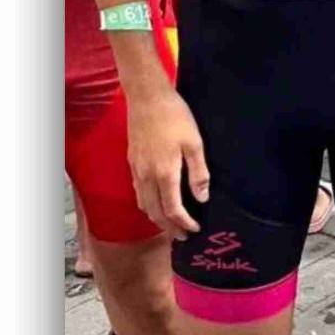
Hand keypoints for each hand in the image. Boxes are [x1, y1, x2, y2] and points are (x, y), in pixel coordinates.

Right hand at [126, 87, 208, 239]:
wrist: (147, 98)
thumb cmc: (176, 118)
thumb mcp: (195, 143)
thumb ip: (198, 173)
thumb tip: (201, 198)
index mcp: (164, 174)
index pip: (173, 210)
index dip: (184, 223)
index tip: (195, 229)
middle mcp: (146, 177)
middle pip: (155, 213)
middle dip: (170, 228)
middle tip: (183, 236)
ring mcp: (136, 170)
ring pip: (143, 205)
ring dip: (156, 219)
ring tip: (170, 226)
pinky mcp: (132, 163)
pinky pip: (138, 193)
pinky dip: (147, 206)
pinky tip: (155, 204)